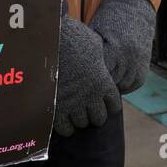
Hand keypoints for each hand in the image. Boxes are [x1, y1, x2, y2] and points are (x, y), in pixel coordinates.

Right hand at [54, 14, 120, 136]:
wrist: (52, 41)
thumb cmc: (74, 38)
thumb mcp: (95, 46)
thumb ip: (100, 59)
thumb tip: (100, 61)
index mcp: (103, 83)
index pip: (114, 106)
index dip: (109, 104)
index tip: (103, 100)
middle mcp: (91, 97)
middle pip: (99, 119)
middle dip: (94, 115)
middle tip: (87, 107)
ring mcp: (73, 104)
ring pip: (81, 124)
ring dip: (78, 119)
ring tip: (74, 111)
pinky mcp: (56, 107)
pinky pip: (64, 128)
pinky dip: (64, 125)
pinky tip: (62, 116)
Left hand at [90, 0, 156, 93]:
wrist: (135, 7)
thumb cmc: (109, 17)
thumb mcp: (96, 30)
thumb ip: (92, 50)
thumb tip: (77, 67)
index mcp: (114, 48)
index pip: (100, 73)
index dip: (91, 79)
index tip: (83, 81)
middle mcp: (128, 56)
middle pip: (112, 82)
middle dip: (102, 85)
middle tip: (90, 87)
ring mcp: (138, 60)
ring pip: (124, 85)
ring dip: (114, 87)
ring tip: (104, 86)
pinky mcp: (145, 61)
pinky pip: (136, 82)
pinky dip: (127, 86)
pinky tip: (118, 84)